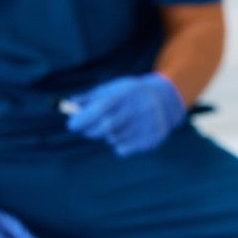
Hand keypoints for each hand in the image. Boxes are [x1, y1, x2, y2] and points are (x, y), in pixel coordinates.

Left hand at [65, 72, 186, 156]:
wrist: (166, 99)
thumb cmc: (132, 93)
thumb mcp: (114, 88)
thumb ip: (92, 96)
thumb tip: (70, 103)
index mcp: (128, 93)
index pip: (101, 109)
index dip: (84, 118)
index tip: (72, 125)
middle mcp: (139, 109)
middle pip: (107, 128)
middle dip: (91, 131)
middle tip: (87, 129)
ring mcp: (147, 125)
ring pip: (114, 139)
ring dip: (108, 135)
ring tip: (118, 125)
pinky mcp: (152, 139)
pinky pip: (123, 149)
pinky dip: (120, 144)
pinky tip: (129, 133)